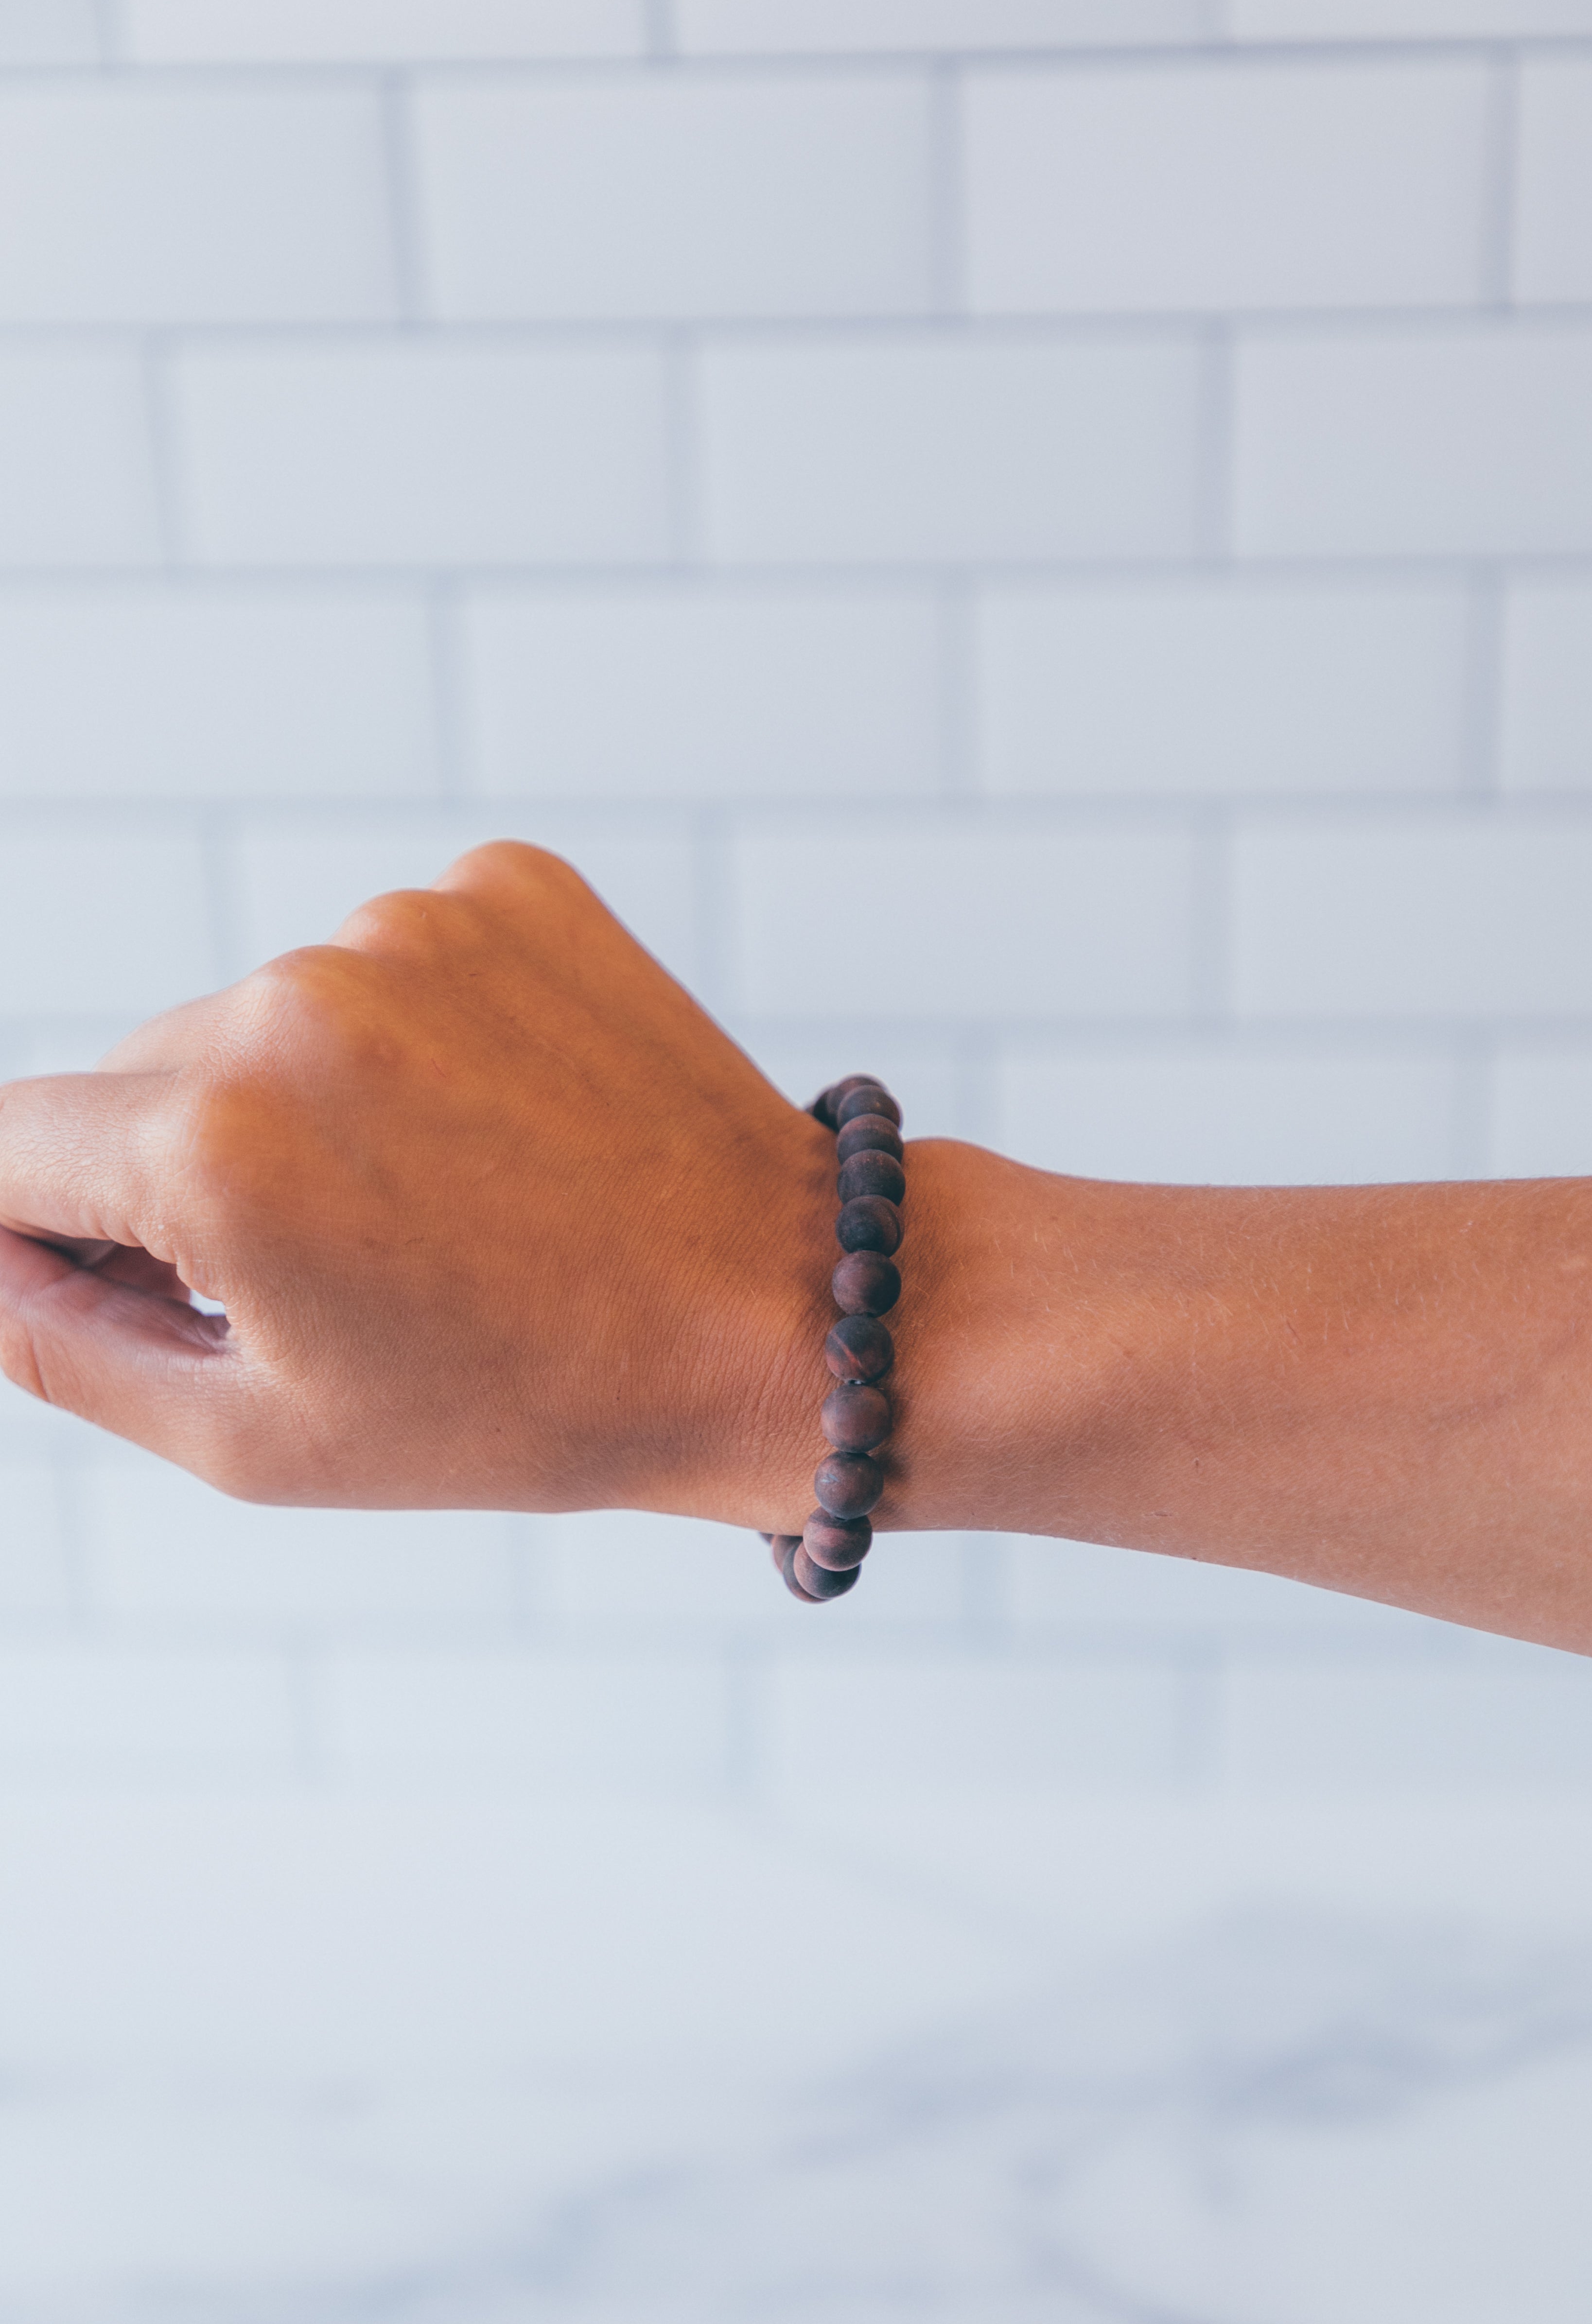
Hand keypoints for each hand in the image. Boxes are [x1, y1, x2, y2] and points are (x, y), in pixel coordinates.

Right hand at [0, 844, 849, 1522]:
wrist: (781, 1316)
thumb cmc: (528, 1403)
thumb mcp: (259, 1438)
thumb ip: (61, 1341)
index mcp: (211, 1147)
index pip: (2, 1148)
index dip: (33, 1226)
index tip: (114, 1266)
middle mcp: (292, 1001)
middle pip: (136, 1080)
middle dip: (180, 1173)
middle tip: (327, 1270)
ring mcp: (409, 926)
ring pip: (268, 1016)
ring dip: (308, 1100)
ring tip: (444, 1200)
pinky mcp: (505, 885)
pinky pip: (389, 959)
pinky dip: (414, 1035)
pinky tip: (504, 1122)